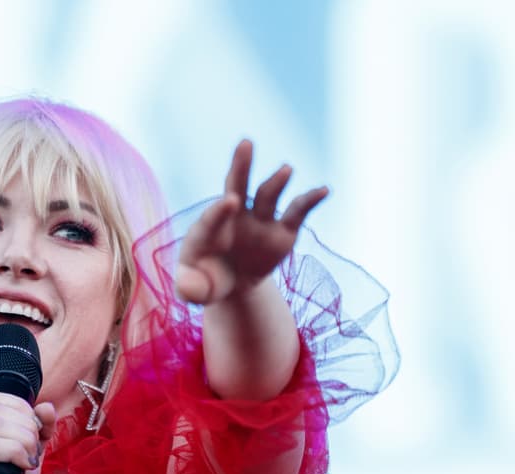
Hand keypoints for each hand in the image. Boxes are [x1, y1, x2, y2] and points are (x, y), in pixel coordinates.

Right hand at [0, 392, 56, 473]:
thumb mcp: (27, 449)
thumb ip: (38, 426)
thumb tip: (46, 406)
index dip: (19, 408)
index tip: (35, 430)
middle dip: (24, 425)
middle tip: (35, 448)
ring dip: (22, 439)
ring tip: (31, 457)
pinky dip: (13, 451)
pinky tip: (24, 463)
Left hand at [174, 139, 328, 304]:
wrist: (229, 283)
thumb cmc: (205, 279)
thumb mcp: (193, 287)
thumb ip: (188, 287)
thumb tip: (189, 289)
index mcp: (207, 229)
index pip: (212, 218)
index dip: (219, 210)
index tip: (231, 201)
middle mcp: (234, 217)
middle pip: (236, 185)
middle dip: (240, 166)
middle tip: (245, 144)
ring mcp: (259, 221)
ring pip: (267, 196)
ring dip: (276, 182)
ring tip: (286, 169)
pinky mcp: (282, 231)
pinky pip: (297, 212)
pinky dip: (311, 199)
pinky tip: (325, 189)